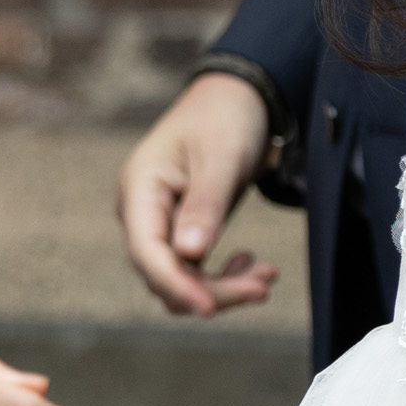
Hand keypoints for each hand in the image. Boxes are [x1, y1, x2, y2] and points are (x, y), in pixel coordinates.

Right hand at [116, 74, 278, 315]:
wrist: (236, 98)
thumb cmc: (225, 118)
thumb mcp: (222, 157)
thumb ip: (205, 205)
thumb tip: (190, 255)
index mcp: (140, 189)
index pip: (147, 253)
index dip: (176, 285)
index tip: (209, 307)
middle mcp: (141, 212)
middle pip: (164, 274)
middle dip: (212, 289)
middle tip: (262, 286)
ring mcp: (158, 223)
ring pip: (180, 278)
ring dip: (221, 286)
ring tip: (266, 276)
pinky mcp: (179, 230)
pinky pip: (194, 268)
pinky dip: (223, 274)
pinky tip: (251, 262)